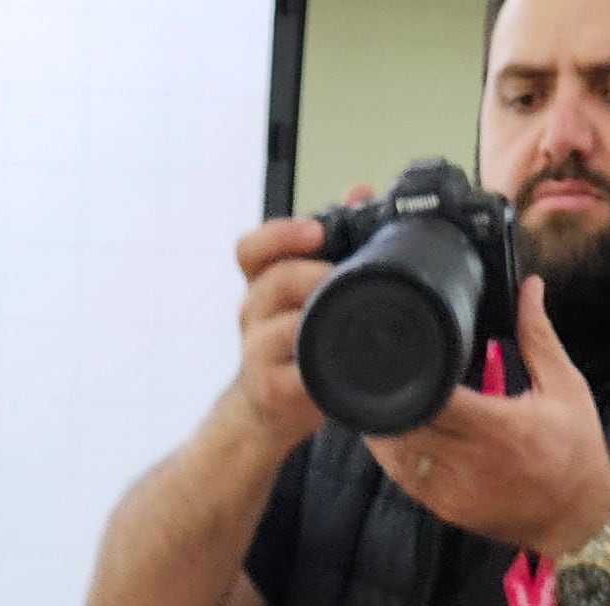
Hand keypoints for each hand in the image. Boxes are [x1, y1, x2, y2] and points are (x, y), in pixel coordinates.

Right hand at [225, 208, 338, 450]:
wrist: (269, 411)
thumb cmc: (294, 346)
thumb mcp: (308, 289)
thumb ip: (334, 241)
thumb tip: (359, 190)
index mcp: (261, 282)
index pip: (251, 248)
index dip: (279, 235)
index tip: (314, 231)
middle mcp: (253, 312)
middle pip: (272, 281)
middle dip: (310, 276)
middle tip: (340, 278)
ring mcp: (258, 352)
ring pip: (282, 327)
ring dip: (315, 320)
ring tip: (344, 318)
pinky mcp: (273, 389)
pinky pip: (298, 375)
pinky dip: (321, 369)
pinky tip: (344, 364)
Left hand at [363, 275, 609, 557]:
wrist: (580, 517)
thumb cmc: (575, 449)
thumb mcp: (564, 386)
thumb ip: (537, 336)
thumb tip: (528, 286)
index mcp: (498, 425)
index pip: (434, 396)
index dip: (410, 375)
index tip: (397, 352)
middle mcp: (471, 461)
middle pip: (407, 424)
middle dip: (390, 397)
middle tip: (376, 370)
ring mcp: (454, 490)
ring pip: (398, 454)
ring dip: (385, 427)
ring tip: (375, 398)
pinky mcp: (447, 510)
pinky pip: (406, 479)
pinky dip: (394, 455)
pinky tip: (391, 433)